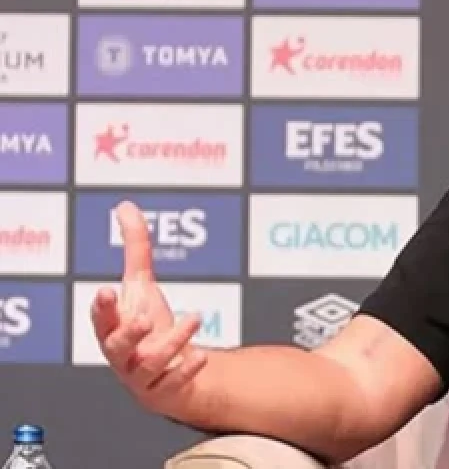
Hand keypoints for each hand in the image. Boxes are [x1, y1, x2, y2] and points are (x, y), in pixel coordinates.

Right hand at [91, 201, 207, 414]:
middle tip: (143, 317)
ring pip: (149, 365)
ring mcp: (142, 375)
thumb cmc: (150, 326)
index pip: (101, 319)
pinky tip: (199, 356)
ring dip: (171, 342)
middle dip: (128, 333)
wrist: (173, 370)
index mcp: (113, 327)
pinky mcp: (163, 391)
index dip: (102, 307)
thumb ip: (134, 249)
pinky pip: (172, 385)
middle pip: (116, 347)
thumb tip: (126, 206)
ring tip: (194, 318)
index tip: (108, 291)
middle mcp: (123, 354)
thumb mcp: (142, 286)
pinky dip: (185, 371)